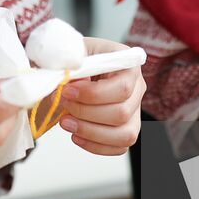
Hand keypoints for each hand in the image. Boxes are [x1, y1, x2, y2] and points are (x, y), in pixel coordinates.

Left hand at [56, 37, 145, 155]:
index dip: (93, 94)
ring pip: (125, 134)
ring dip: (91, 133)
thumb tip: (73, 81)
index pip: (122, 87)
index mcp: (127, 63)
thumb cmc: (72, 59)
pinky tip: (76, 135)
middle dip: (86, 113)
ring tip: (65, 123)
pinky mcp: (126, 128)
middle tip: (62, 104)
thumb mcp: (68, 51)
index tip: (67, 92)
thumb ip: (69, 61)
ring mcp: (134, 109)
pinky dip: (95, 145)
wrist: (70, 70)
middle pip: (122, 113)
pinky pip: (119, 147)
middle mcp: (136, 86)